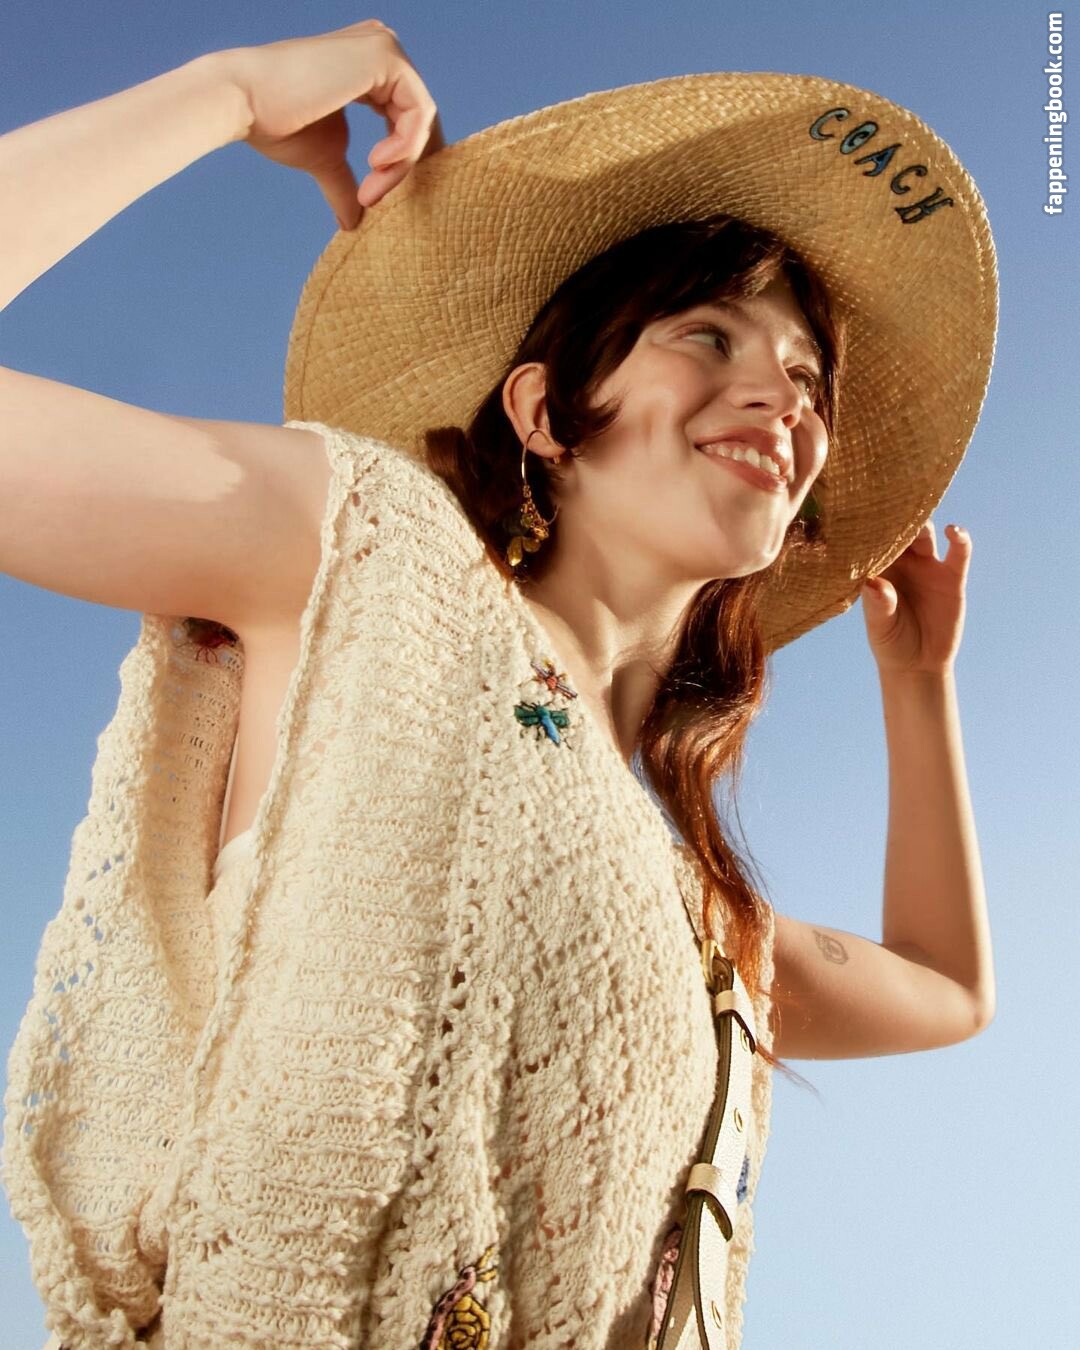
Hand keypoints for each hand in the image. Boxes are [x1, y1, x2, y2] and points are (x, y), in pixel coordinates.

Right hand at [224, 19, 444, 229]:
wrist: (246, 101)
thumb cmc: (276, 123)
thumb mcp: (324, 156)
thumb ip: (346, 183)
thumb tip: (352, 223)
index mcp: (368, 65)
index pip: (408, 114)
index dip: (404, 160)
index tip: (374, 196)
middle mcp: (380, 48)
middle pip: (421, 116)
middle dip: (408, 164)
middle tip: (376, 198)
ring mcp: (383, 47)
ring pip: (422, 117)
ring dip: (402, 163)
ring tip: (370, 190)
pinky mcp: (384, 56)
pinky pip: (418, 112)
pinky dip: (403, 147)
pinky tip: (376, 164)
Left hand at [860, 520, 971, 676]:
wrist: (920, 664)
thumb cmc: (891, 644)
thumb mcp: (881, 628)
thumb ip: (879, 606)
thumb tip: (872, 585)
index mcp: (877, 570)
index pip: (871, 541)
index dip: (869, 526)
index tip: (864, 509)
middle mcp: (901, 562)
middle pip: (897, 530)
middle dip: (894, 514)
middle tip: (892, 497)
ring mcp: (927, 566)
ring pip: (924, 534)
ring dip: (921, 522)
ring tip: (919, 513)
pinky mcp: (952, 576)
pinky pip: (958, 553)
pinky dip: (960, 539)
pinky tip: (955, 531)